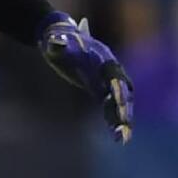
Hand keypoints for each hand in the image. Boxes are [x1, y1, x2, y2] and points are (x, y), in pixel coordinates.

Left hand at [39, 13, 133, 144]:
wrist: (58, 39)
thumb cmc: (56, 40)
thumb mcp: (54, 41)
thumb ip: (57, 43)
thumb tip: (56, 41)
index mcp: (100, 57)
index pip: (113, 73)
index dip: (117, 86)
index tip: (118, 101)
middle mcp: (108, 69)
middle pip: (122, 90)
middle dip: (123, 106)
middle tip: (123, 124)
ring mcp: (105, 80)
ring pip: (119, 101)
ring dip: (122, 118)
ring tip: (123, 138)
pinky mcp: (100, 90)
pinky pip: (110, 107)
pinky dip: (114, 120)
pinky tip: (117, 137)